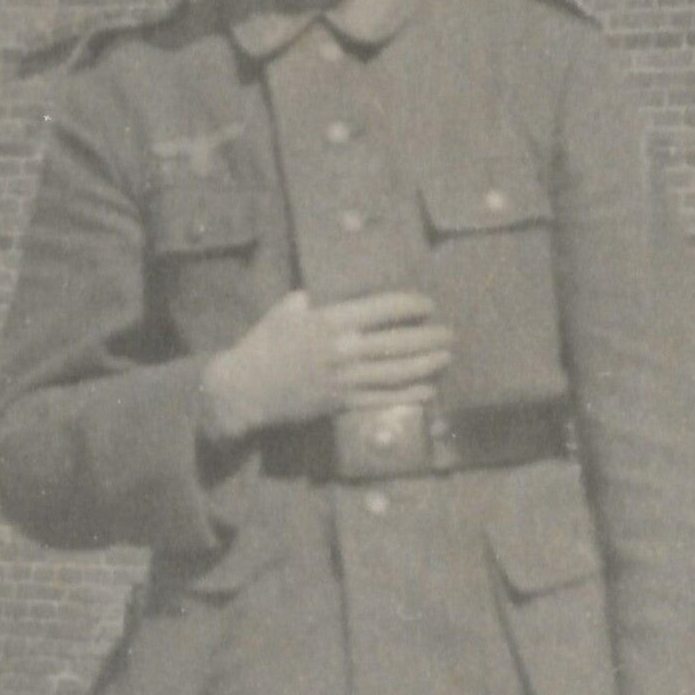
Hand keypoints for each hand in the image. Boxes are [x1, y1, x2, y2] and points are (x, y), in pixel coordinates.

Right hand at [200, 290, 451, 441]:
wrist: (244, 389)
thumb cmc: (263, 344)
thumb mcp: (287, 309)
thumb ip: (317, 299)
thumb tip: (341, 291)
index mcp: (331, 320)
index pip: (384, 308)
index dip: (411, 305)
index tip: (427, 304)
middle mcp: (343, 349)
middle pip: (398, 342)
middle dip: (429, 337)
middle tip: (450, 332)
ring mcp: (344, 380)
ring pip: (396, 372)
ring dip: (426, 365)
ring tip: (447, 357)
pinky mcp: (341, 404)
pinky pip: (382, 400)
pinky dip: (408, 396)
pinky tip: (428, 390)